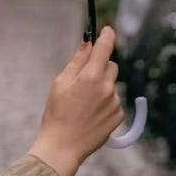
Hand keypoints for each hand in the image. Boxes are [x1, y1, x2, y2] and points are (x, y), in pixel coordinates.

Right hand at [29, 27, 123, 175]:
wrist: (63, 146)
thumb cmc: (57, 113)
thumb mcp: (61, 82)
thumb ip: (77, 61)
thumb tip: (87, 44)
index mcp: (91, 76)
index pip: (105, 47)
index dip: (107, 35)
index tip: (107, 30)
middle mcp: (106, 87)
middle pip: (111, 66)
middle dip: (100, 66)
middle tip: (84, 79)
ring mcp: (114, 102)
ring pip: (112, 84)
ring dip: (102, 86)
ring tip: (84, 103)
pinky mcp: (118, 116)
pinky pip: (114, 100)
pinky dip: (106, 102)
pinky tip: (91, 113)